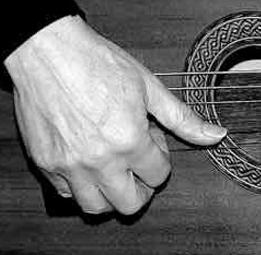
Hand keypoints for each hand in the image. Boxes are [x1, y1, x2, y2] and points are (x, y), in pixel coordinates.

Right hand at [3, 15, 226, 214]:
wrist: (48, 53)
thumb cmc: (97, 63)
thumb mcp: (148, 86)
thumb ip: (182, 118)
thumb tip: (216, 135)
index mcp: (128, 140)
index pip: (159, 176)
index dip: (162, 158)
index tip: (153, 139)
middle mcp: (98, 161)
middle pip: (130, 204)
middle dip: (142, 187)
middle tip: (139, 163)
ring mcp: (68, 166)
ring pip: (95, 207)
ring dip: (110, 193)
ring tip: (114, 166)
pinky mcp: (44, 164)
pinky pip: (66, 193)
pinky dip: (80, 186)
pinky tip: (88, 161)